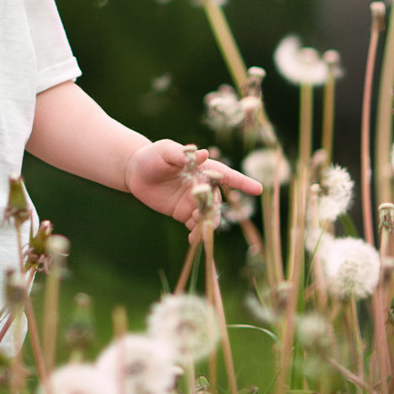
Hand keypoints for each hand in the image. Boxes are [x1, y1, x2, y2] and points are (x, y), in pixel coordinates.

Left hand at [124, 139, 261, 230]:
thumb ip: (182, 154)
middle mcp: (203, 186)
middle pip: (216, 202)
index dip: (242, 182)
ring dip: (206, 225)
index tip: (258, 189)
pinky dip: (197, 234)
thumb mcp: (165, 151)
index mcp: (203, 169)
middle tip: (200, 217)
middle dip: (213, 211)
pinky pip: (196, 226)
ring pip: (209, 216)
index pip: (226, 176)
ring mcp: (195, 201)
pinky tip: (194, 241)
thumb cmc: (153, 156)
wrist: (135, 172)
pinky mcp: (184, 213)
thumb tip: (202, 153)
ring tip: (196, 232)